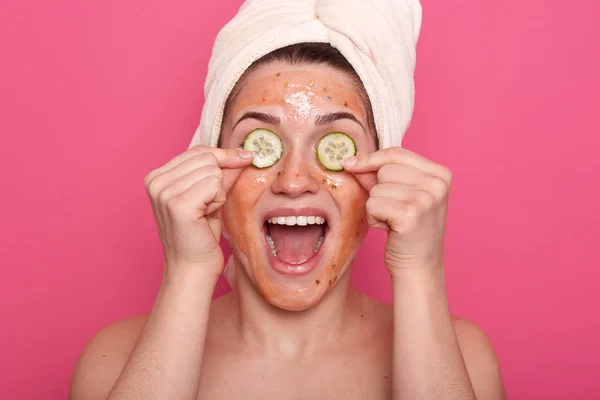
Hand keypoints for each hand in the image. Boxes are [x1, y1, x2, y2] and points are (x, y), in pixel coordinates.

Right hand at [144, 146, 253, 279]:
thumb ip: (221, 173)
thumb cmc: (201, 235)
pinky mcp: (178, 204)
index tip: (246, 156)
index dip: (224, 155)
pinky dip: (218, 200)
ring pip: (212, 171)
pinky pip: (214, 185)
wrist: (193, 268)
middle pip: (206, 158)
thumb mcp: (210, 196)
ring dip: (218, 193)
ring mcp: (164, 192)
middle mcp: (155, 181)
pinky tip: (207, 216)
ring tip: (206, 212)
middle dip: (219, 179)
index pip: (197, 151)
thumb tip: (243, 152)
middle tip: (210, 205)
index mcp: (157, 176)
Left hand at [343, 147, 451, 274]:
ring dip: (376, 207)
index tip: (350, 163)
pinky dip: (374, 218)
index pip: (396, 153)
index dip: (370, 159)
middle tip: (394, 211)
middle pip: (384, 169)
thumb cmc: (408, 232)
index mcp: (440, 174)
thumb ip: (378, 175)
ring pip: (376, 188)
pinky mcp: (410, 214)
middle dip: (378, 190)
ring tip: (393, 221)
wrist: (419, 267)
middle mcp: (437, 184)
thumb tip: (350, 160)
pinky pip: (373, 204)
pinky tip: (390, 229)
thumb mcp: (399, 196)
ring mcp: (426, 198)